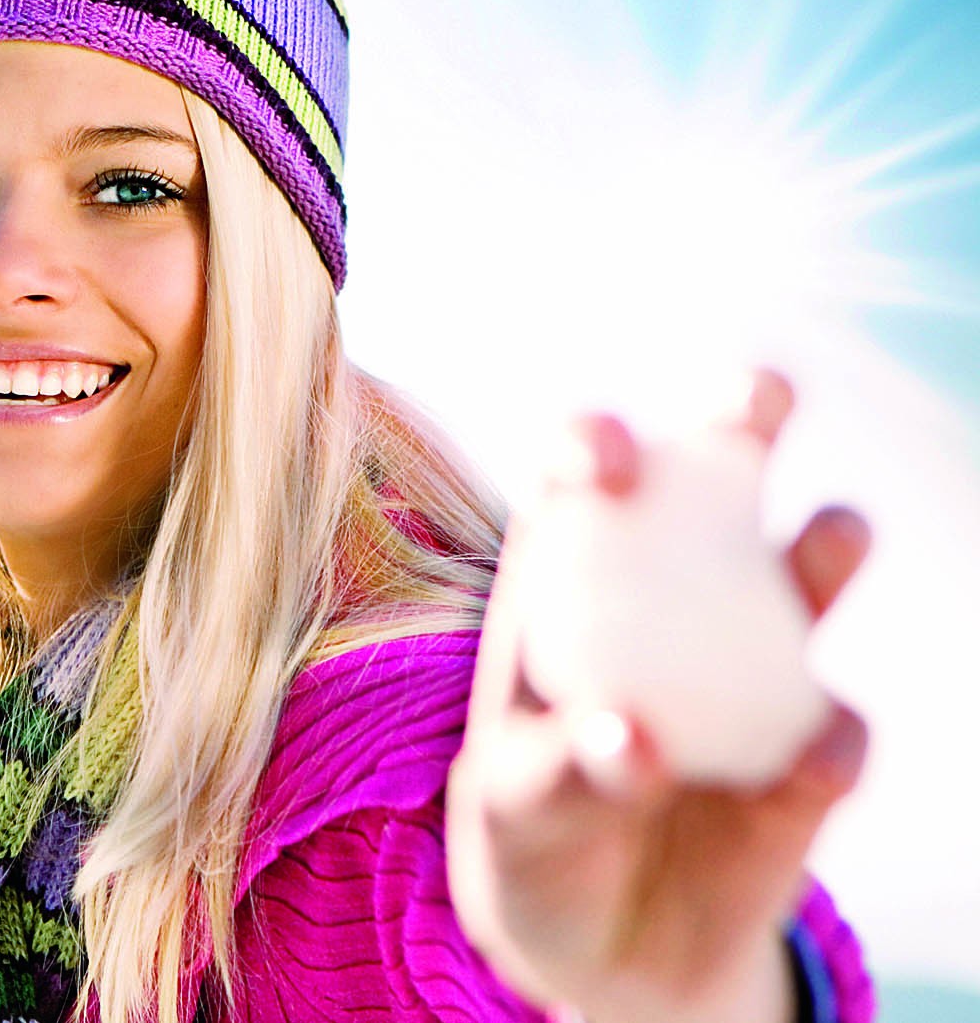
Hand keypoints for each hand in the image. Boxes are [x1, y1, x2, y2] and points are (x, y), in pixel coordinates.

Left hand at [446, 370, 870, 1022]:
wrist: (606, 951)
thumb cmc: (535, 843)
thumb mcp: (516, 809)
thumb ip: (559, 770)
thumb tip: (630, 736)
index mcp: (570, 597)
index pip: (578, 493)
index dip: (591, 450)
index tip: (606, 458)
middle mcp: (668, 610)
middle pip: (710, 489)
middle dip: (739, 423)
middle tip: (759, 396)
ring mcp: (747, 676)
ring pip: (798, 588)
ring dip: (821, 553)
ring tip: (832, 538)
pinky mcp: (805, 763)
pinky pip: (832, 738)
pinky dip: (832, 742)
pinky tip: (818, 757)